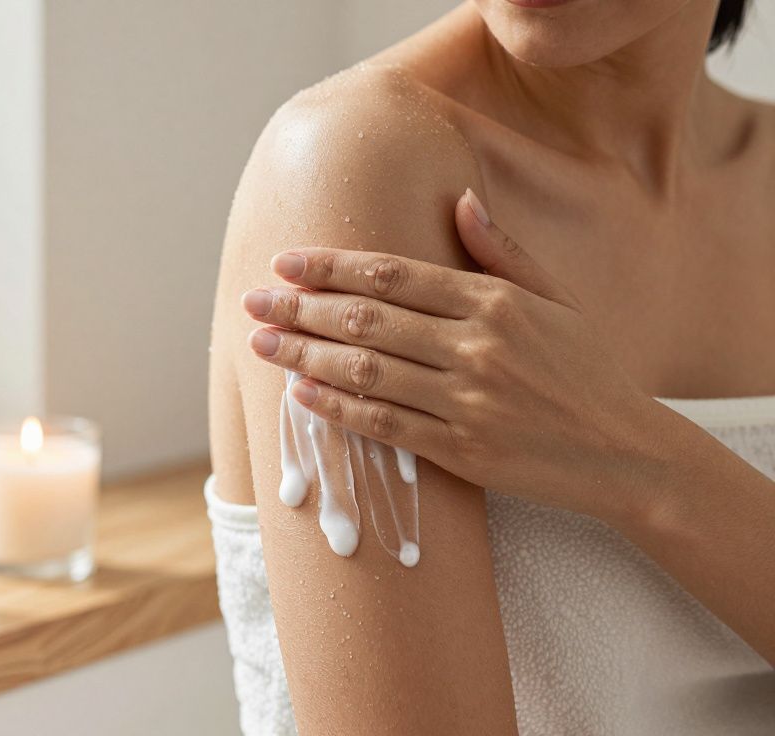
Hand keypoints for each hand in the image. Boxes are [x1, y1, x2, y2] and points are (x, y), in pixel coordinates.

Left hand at [242, 188, 680, 522]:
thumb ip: (502, 252)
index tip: (286, 261)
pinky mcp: (460, 451)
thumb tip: (459, 200)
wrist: (627, 456)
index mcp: (494, 302)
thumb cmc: (588, 371)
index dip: (332, 266)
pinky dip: (336, 408)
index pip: (393, 274)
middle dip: (301, 307)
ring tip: (262, 342)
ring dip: (304, 354)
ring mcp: (466, 401)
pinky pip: (383, 424)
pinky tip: (300, 392)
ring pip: (365, 370)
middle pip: (366, 319)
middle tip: (254, 301)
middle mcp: (476, 347)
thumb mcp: (556, 300)